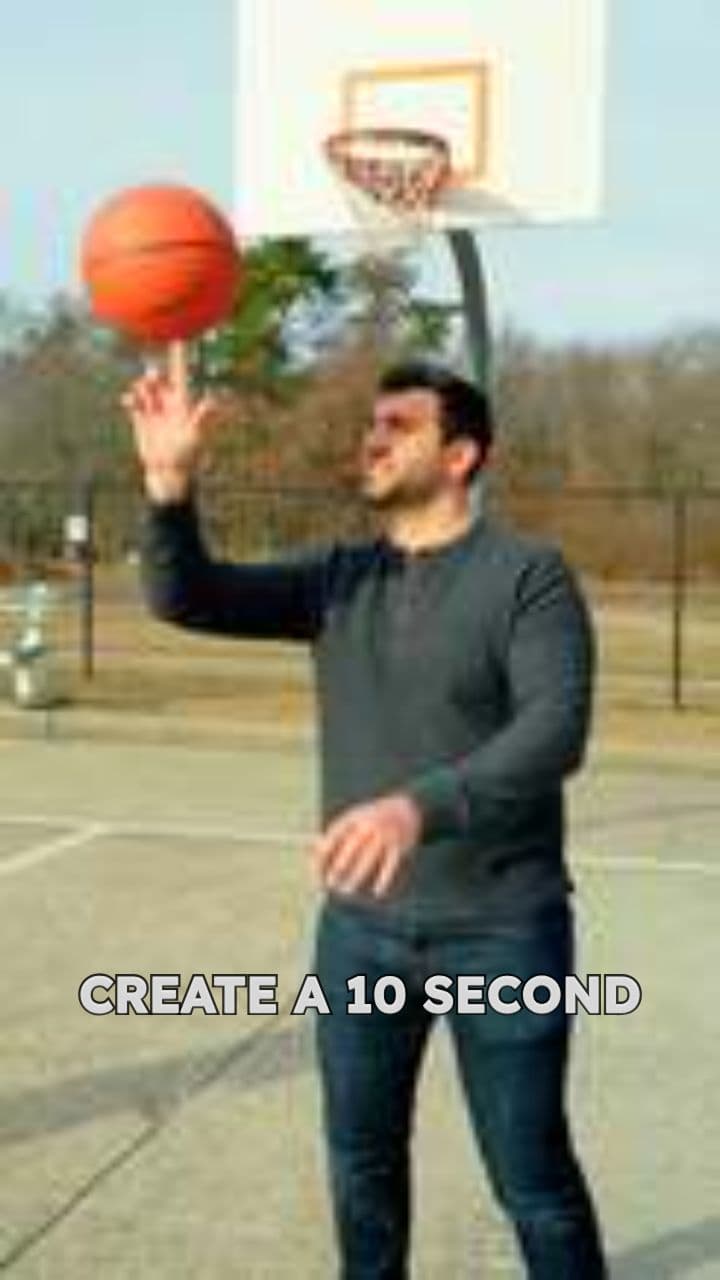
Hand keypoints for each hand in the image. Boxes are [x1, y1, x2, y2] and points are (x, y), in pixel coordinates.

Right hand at [121, 341, 223, 502]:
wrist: (167, 470)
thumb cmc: (186, 455)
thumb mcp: (194, 435)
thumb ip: (202, 417)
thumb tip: (214, 400)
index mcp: (183, 401)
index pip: (180, 373)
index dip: (179, 355)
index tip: (177, 337)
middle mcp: (169, 401)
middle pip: (159, 379)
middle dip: (153, 377)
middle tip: (150, 382)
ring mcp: (155, 409)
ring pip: (145, 388)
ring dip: (141, 388)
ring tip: (139, 396)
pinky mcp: (142, 417)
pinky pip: (134, 401)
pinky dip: (130, 399)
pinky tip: (128, 402)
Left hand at [312, 793, 421, 897]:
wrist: (406, 806)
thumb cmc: (371, 817)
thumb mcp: (353, 817)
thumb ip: (335, 834)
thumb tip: (314, 855)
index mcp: (353, 817)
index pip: (332, 837)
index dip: (322, 856)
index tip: (316, 873)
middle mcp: (368, 825)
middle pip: (349, 849)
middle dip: (338, 868)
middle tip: (329, 884)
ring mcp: (384, 835)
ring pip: (368, 858)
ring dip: (356, 876)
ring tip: (347, 890)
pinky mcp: (399, 845)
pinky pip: (390, 864)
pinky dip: (384, 879)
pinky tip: (377, 892)